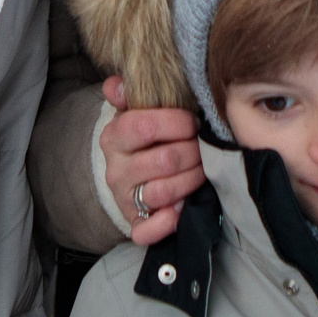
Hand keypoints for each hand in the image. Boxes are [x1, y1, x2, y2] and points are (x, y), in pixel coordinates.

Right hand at [98, 75, 204, 245]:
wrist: (130, 177)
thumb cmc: (143, 139)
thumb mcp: (134, 111)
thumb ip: (127, 93)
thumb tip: (119, 86)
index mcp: (114, 136)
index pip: (145, 125)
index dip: (177, 122)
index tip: (192, 122)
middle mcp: (115, 169)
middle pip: (165, 159)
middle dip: (193, 152)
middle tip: (203, 147)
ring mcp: (124, 198)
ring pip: (165, 191)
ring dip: (192, 180)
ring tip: (202, 170)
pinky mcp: (134, 223)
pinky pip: (147, 230)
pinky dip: (167, 222)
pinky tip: (181, 209)